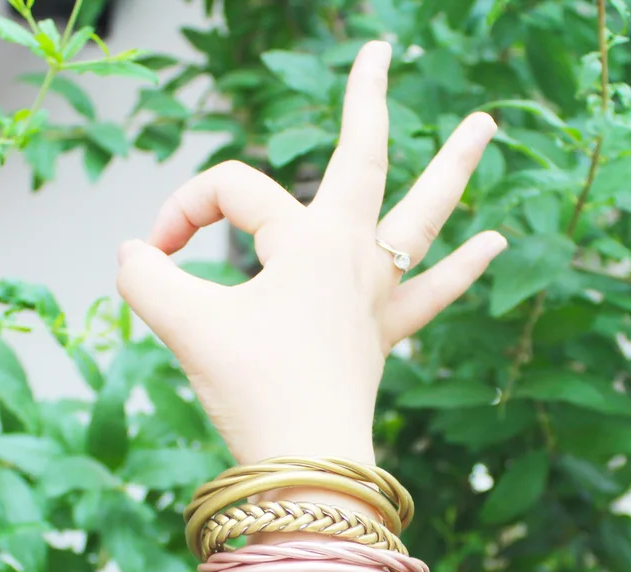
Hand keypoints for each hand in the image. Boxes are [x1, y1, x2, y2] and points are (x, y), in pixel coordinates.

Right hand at [117, 40, 504, 464]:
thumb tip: (134, 254)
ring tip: (488, 125)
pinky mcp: (384, 335)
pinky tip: (495, 241)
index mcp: (306, 241)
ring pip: (424, 218)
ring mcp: (377, 294)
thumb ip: (146, 277)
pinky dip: (462, 267)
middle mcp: (351, 255)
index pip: (234, 192)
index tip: (157, 257)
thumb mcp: (184, 326)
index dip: (185, 211)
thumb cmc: (253, 392)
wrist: (305, 464)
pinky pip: (432, 292)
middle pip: (365, 159)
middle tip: (381, 49)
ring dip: (455, 169)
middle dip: (367, 100)